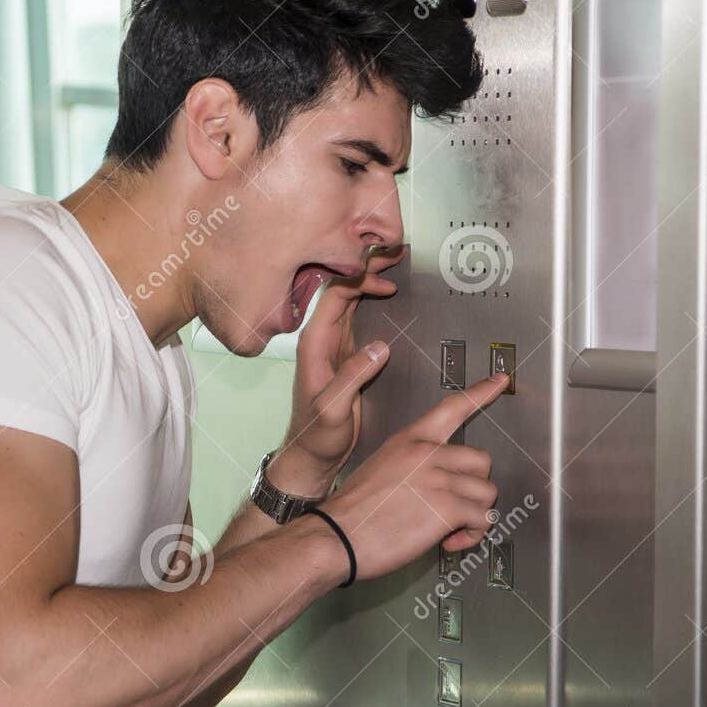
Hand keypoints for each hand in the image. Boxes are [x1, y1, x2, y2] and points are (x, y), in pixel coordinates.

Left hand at [275, 244, 407, 491]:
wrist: (311, 455)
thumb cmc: (316, 436)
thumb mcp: (334, 409)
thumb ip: (353, 377)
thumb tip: (380, 347)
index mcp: (314, 344)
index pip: (335, 294)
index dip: (359, 276)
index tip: (385, 269)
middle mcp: (321, 339)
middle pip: (342, 287)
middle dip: (367, 265)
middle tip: (395, 251)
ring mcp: (333, 344)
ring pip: (350, 297)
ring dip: (370, 277)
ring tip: (394, 261)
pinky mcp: (345, 353)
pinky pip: (358, 313)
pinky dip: (373, 297)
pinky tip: (388, 291)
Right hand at [316, 373, 509, 582]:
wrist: (335, 536)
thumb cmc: (353, 512)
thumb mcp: (381, 469)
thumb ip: (415, 466)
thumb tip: (440, 482)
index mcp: (410, 440)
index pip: (452, 407)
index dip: (481, 392)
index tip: (501, 381)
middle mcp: (427, 453)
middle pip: (481, 460)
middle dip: (474, 487)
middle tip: (456, 506)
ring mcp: (438, 479)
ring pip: (487, 493)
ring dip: (474, 515)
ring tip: (452, 528)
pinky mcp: (446, 508)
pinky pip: (482, 520)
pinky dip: (471, 536)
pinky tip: (449, 541)